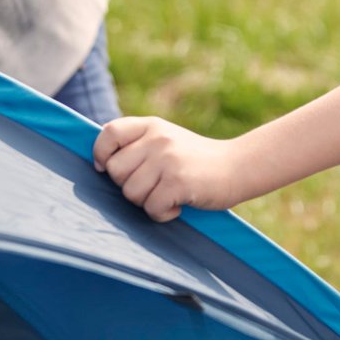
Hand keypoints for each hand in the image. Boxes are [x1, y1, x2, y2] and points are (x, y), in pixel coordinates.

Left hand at [92, 116, 240, 221]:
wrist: (239, 167)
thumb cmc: (196, 160)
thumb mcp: (167, 140)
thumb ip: (138, 145)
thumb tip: (100, 164)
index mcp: (151, 126)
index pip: (109, 133)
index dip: (101, 153)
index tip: (106, 168)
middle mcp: (158, 138)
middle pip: (115, 171)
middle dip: (129, 186)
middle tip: (153, 186)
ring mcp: (168, 159)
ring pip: (130, 193)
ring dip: (147, 202)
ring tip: (168, 194)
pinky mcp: (178, 181)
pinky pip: (151, 207)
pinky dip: (163, 214)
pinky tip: (178, 205)